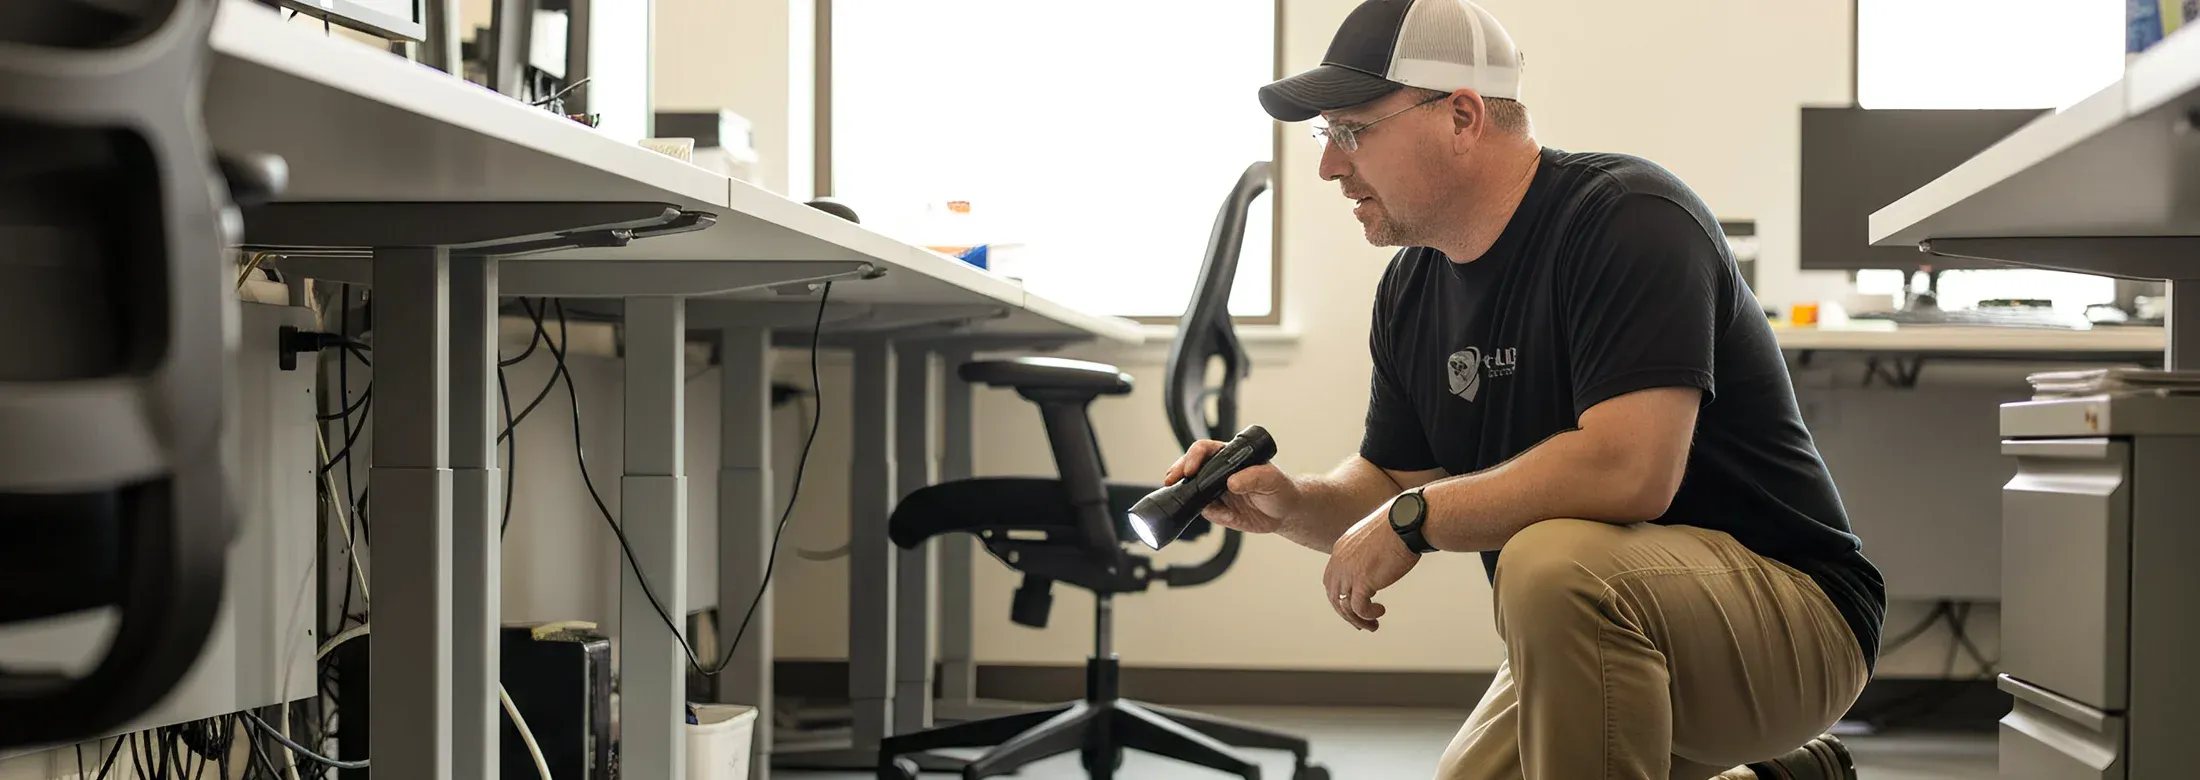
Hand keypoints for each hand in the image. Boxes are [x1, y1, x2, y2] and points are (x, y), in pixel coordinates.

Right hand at [1162, 439, 1301, 534]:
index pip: (1205, 450)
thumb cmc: (1280, 488)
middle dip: (1178, 471)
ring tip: (1188, 500)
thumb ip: (1254, 478)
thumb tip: (1231, 483)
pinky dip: (1211, 514)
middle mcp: (1219, 473)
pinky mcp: (1218, 510)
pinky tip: (1226, 515)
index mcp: (1230, 457)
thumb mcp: (1271, 480)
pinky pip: (1206, 512)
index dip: (1194, 456)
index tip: (1191, 469)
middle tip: (1172, 479)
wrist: (1285, 512)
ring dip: (1187, 494)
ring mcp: (1216, 491)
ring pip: (1192, 489)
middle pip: (1190, 467)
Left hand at [1321, 505, 1420, 630]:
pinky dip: (1367, 615)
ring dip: (1357, 619)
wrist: (1407, 521)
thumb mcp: (1374, 538)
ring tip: (1373, 626)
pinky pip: (1359, 608)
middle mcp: (1340, 561)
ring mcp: (1349, 571)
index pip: (1331, 580)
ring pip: (1344, 606)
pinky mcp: (1363, 581)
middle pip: (1334, 595)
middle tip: (1361, 623)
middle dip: (1346, 613)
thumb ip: (1368, 552)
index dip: (1340, 596)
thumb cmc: (1399, 525)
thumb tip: (1376, 566)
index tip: (1354, 606)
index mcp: (1341, 549)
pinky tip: (1380, 612)